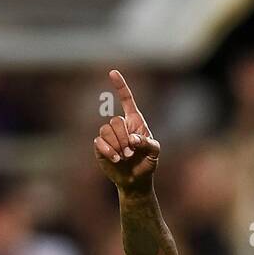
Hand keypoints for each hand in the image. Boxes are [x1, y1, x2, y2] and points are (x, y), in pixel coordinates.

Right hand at [93, 70, 159, 191]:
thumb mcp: (154, 153)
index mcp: (134, 122)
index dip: (120, 86)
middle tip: (131, 152)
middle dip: (124, 138)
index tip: (113, 73)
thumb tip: (132, 140)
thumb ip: (148, 143)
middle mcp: (120, 126)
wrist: (135, 181)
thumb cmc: (147, 164)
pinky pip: (99, 141)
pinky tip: (116, 159)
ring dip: (117, 145)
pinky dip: (108, 150)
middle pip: (115, 120)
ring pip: (106, 130)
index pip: (126, 100)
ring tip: (124, 157)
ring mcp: (109, 135)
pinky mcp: (101, 146)